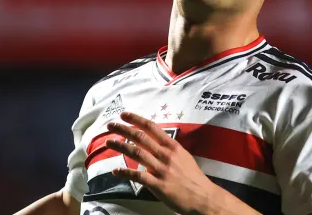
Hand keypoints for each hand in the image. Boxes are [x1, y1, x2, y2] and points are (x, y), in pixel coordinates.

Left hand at [104, 112, 221, 213]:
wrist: (202, 197)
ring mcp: (162, 169)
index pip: (152, 128)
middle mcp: (166, 155)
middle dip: (123, 129)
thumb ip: (169, 149)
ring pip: (137, 153)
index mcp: (172, 146)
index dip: (136, 120)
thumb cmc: (193, 177)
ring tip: (108, 143)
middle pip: (141, 137)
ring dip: (120, 147)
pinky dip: (125, 173)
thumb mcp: (184, 157)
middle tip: (110, 125)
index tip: (124, 115)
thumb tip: (156, 143)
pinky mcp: (158, 184)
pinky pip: (138, 176)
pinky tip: (115, 171)